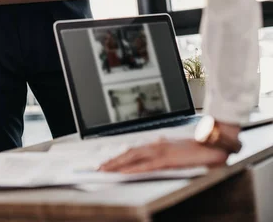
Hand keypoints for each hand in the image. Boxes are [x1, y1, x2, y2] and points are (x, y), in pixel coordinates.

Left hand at [99, 138, 227, 173]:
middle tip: (98, 168)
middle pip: (130, 152)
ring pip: (134, 157)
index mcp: (161, 144)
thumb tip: (159, 149)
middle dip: (113, 161)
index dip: (120, 157)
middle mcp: (159, 145)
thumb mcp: (182, 151)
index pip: (135, 150)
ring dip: (118, 164)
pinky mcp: (169, 160)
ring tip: (105, 170)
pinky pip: (147, 166)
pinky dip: (133, 169)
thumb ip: (169, 150)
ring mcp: (163, 151)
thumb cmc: (202, 148)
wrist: (218, 142)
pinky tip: (124, 173)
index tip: (107, 163)